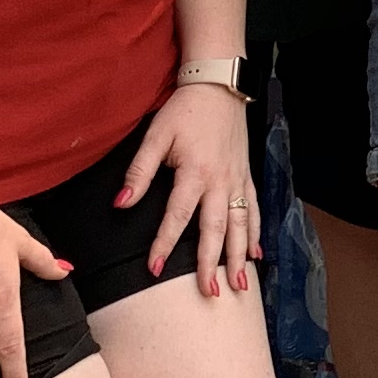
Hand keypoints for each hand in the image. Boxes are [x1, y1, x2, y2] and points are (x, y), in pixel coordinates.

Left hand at [119, 78, 259, 295]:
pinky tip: (256, 253)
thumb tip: (121, 204)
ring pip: (240, 224)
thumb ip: (139, 172)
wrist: (219, 86)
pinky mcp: (246, 176)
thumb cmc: (185, 111)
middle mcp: (220, 181)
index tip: (154, 269)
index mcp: (195, 172)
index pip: (177, 217)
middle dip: (212, 263)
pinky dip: (255, 232)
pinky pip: (253, 209)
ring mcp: (237, 180)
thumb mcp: (156, 136)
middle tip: (210, 292)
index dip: (164, 244)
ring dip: (239, 256)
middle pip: (215, 229)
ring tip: (240, 283)